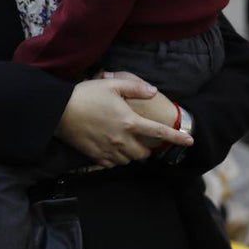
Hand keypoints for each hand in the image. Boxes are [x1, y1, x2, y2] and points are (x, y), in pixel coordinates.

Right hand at [56, 76, 191, 168]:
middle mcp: (122, 140)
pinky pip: (112, 164)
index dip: (177, 138)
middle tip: (139, 137)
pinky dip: (115, 158)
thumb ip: (135, 87)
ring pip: (129, 160)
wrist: (58, 111)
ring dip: (130, 153)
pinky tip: (109, 147)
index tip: (190, 141)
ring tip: (122, 141)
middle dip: (146, 148)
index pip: (159, 133)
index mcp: (130, 122)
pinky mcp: (96, 157)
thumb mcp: (112, 84)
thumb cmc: (86, 95)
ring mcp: (109, 151)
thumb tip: (153, 91)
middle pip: (144, 153)